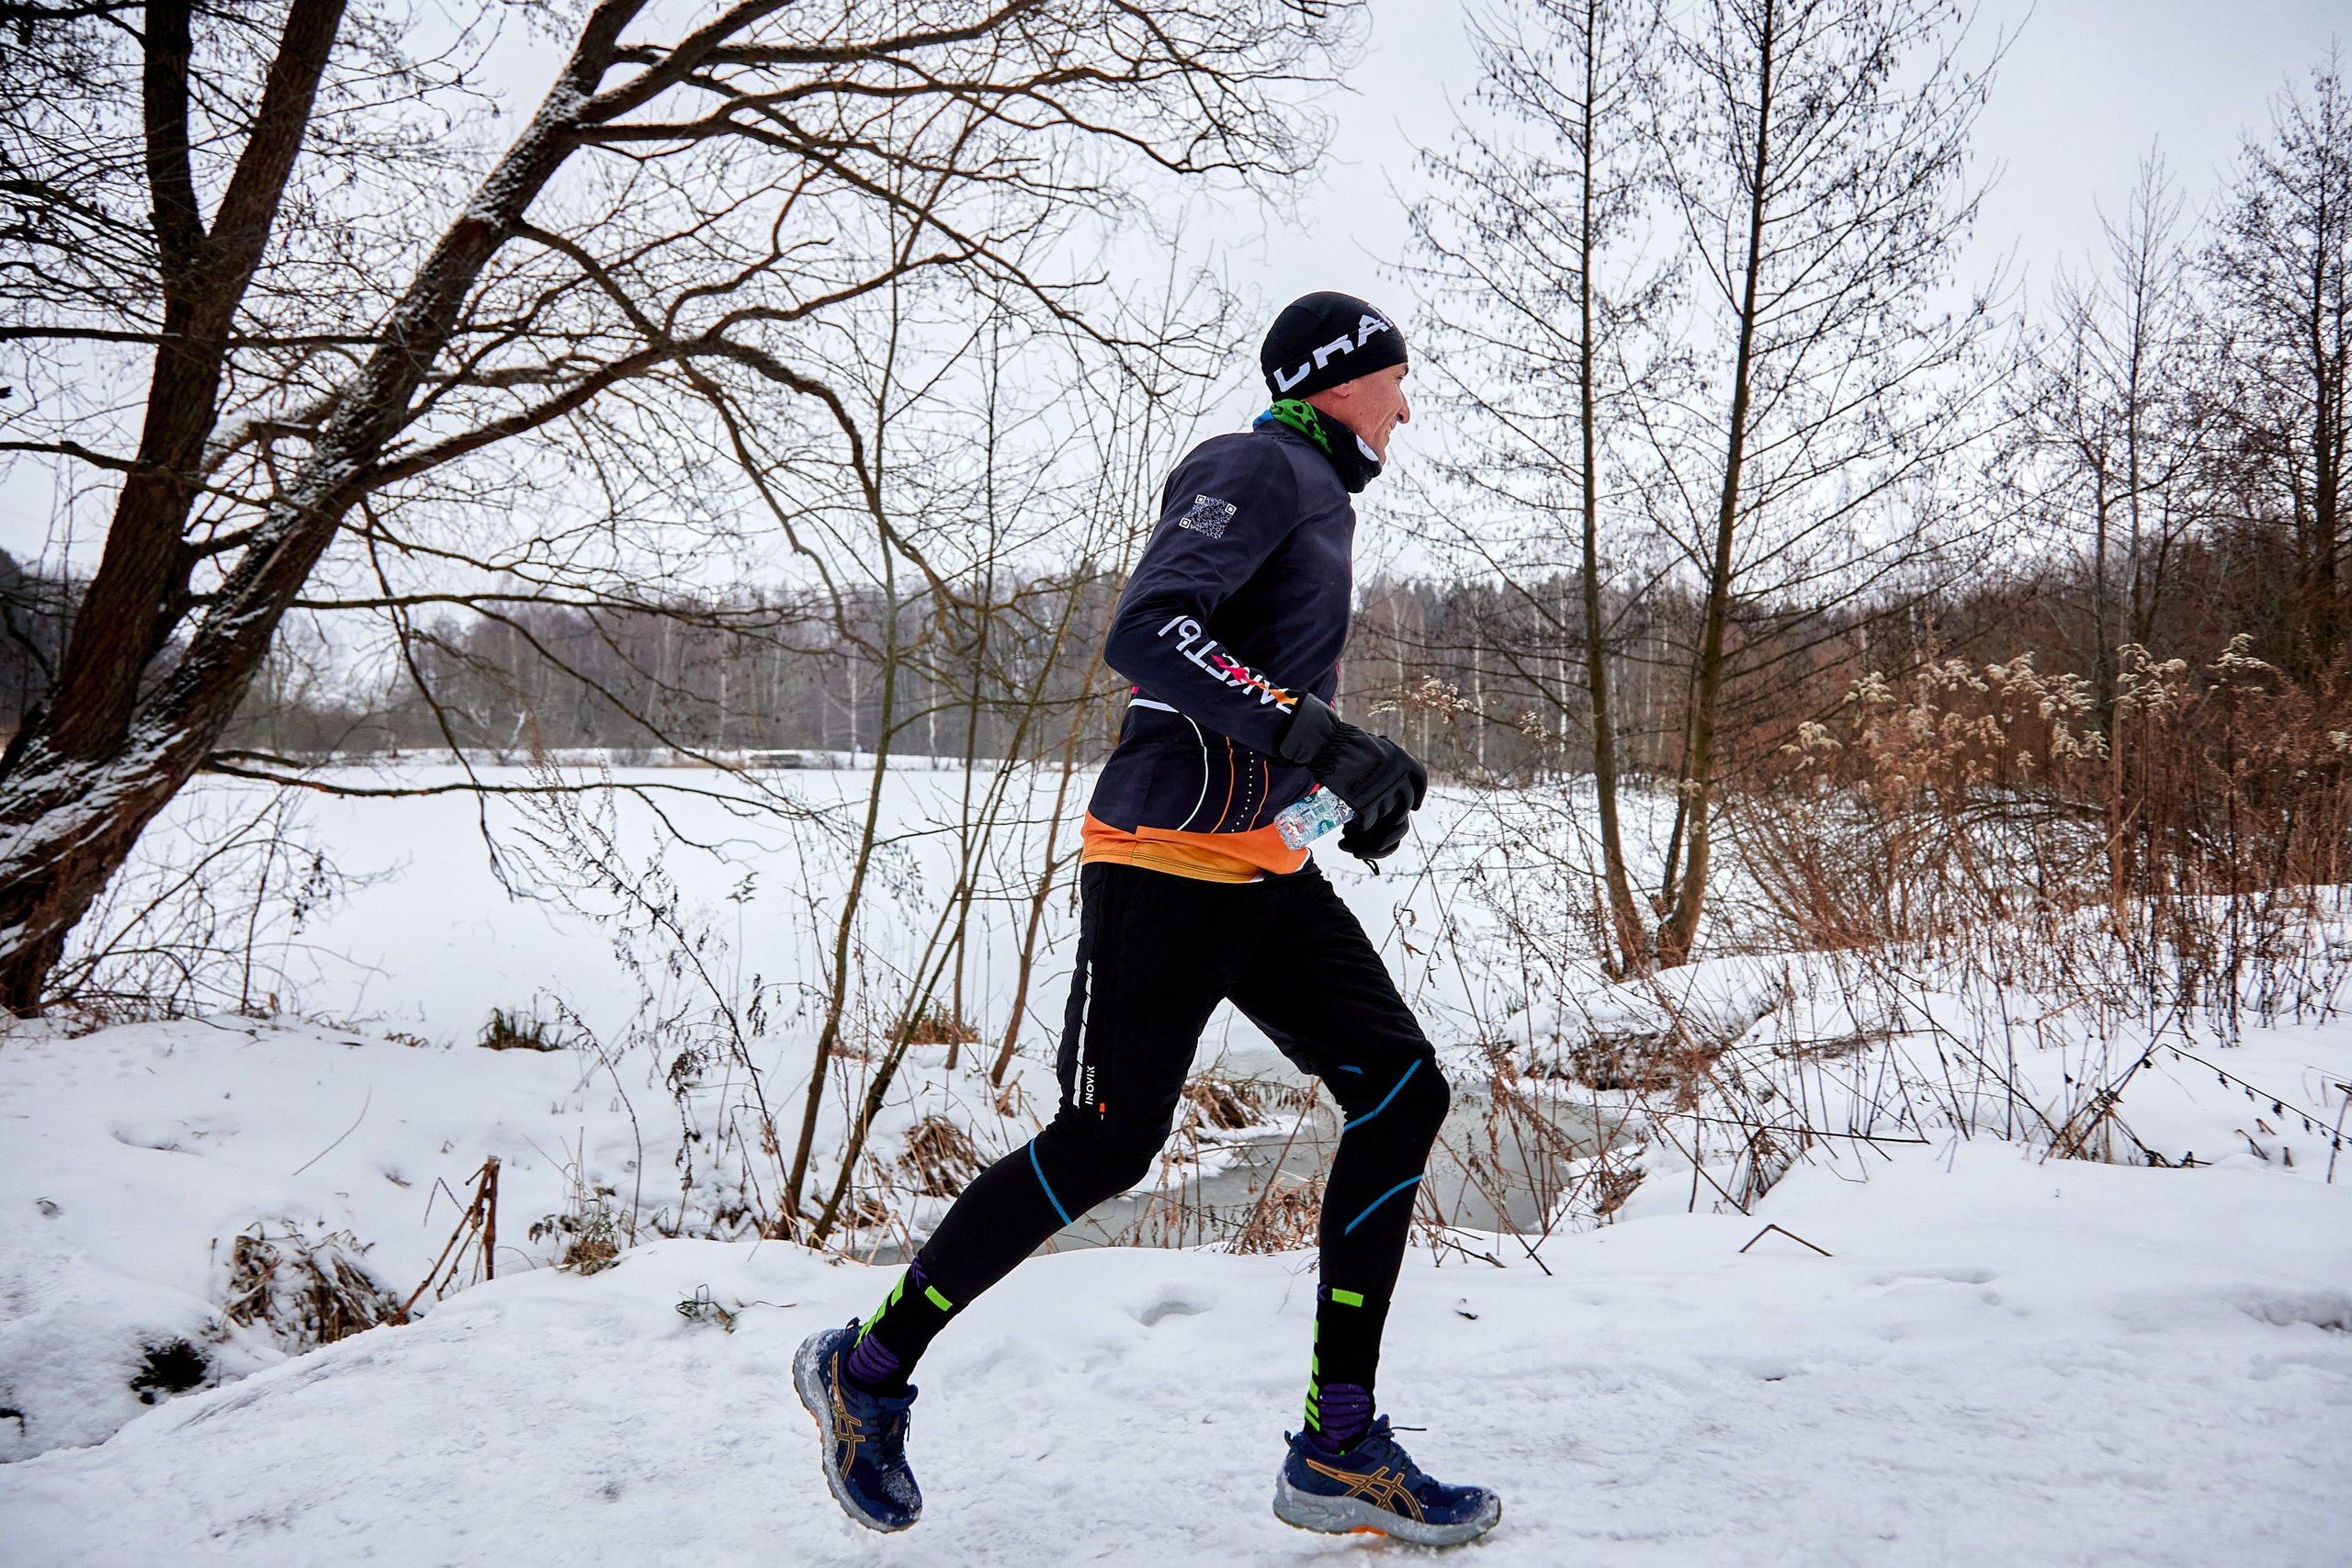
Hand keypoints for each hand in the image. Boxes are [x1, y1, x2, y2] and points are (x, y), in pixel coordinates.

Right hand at [1276, 694, 1427, 859]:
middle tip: (1391, 818)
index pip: (1420, 780)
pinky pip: (1370, 822)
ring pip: (1388, 813)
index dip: (1419, 794)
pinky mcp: (1367, 805)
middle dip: (1399, 812)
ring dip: (1378, 816)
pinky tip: (1356, 823)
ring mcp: (1383, 793)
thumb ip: (1389, 760)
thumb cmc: (1348, 741)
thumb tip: (1393, 769)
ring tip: (1367, 816)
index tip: (1416, 805)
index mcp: (1402, 760)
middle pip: (1406, 802)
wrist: (1330, 745)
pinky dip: (1363, 825)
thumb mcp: (1378, 746)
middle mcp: (1397, 777)